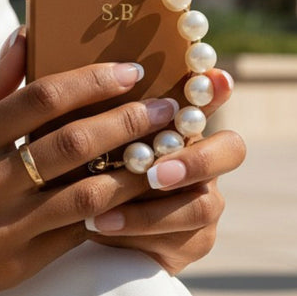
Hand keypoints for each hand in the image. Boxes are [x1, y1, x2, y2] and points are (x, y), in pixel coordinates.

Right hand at [0, 30, 198, 295]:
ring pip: (85, 195)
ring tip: (166, 151)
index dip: (90, 82)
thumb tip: (25, 36)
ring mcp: (4, 227)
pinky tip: (139, 194)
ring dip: (133, 171)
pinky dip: (113, 212)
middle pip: (70, 144)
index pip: (39, 100)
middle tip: (166, 108)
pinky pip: (79, 234)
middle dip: (126, 122)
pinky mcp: (20, 263)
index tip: (129, 71)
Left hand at [85, 69, 245, 274]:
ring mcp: (202, 202)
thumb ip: (88, 109)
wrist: (72, 228)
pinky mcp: (194, 241)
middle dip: (195, 160)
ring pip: (205, 204)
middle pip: (231, 150)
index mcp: (177, 125)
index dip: (215, 90)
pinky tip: (97, 226)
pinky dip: (134, 230)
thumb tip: (65, 53)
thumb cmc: (74, 166)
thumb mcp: (77, 136)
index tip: (216, 80)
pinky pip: (177, 238)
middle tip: (153, 173)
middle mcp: (201, 160)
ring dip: (151, 207)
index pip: (209, 100)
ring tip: (101, 210)